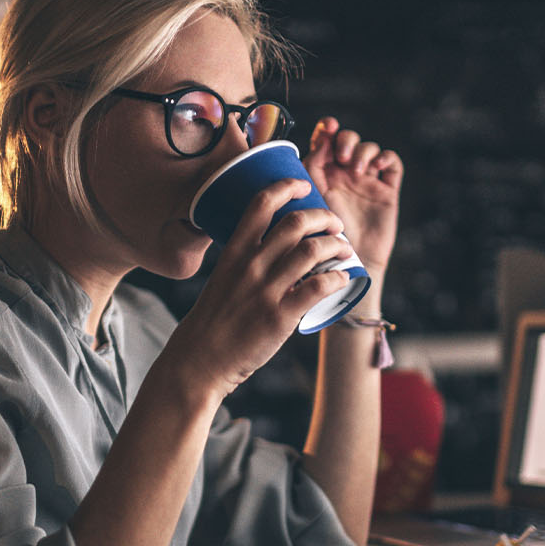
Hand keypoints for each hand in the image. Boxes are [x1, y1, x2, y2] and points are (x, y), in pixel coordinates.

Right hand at [168, 179, 355, 397]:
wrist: (200, 360)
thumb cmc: (214, 319)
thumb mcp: (224, 278)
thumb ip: (247, 260)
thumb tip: (280, 248)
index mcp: (235, 251)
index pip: (261, 203)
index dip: (286, 186)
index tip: (304, 186)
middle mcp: (251, 265)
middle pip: (296, 222)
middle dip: (324, 216)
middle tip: (335, 224)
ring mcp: (266, 290)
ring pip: (312, 251)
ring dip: (337, 245)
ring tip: (344, 249)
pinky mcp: (280, 316)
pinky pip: (318, 287)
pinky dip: (337, 278)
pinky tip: (342, 279)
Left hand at [302, 117, 401, 277]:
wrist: (346, 266)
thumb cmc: (321, 240)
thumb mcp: (309, 202)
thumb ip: (309, 172)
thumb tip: (317, 143)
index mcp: (322, 175)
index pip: (326, 140)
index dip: (327, 128)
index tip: (328, 127)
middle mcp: (344, 176)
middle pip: (349, 139)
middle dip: (346, 140)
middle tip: (341, 158)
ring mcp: (367, 183)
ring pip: (370, 148)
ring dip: (362, 151)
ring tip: (355, 169)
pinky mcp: (387, 192)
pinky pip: (392, 163)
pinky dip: (385, 157)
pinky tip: (375, 167)